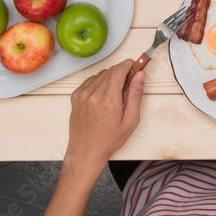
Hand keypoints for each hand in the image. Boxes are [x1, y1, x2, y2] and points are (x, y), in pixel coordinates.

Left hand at [64, 59, 143, 173]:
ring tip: (113, 96)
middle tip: (127, 86)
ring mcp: (82, 95)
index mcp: (108, 101)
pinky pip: (90, 81)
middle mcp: (93, 95)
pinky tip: (102, 97)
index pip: (119, 70)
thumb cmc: (108, 139)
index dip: (128, 64)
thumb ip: (135, 95)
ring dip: (110, 79)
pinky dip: (99, 84)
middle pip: (110, 70)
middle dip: (121, 73)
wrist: (86, 151)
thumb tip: (140, 76)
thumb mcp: (130, 121)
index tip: (134, 65)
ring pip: (100, 74)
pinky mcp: (75, 96)